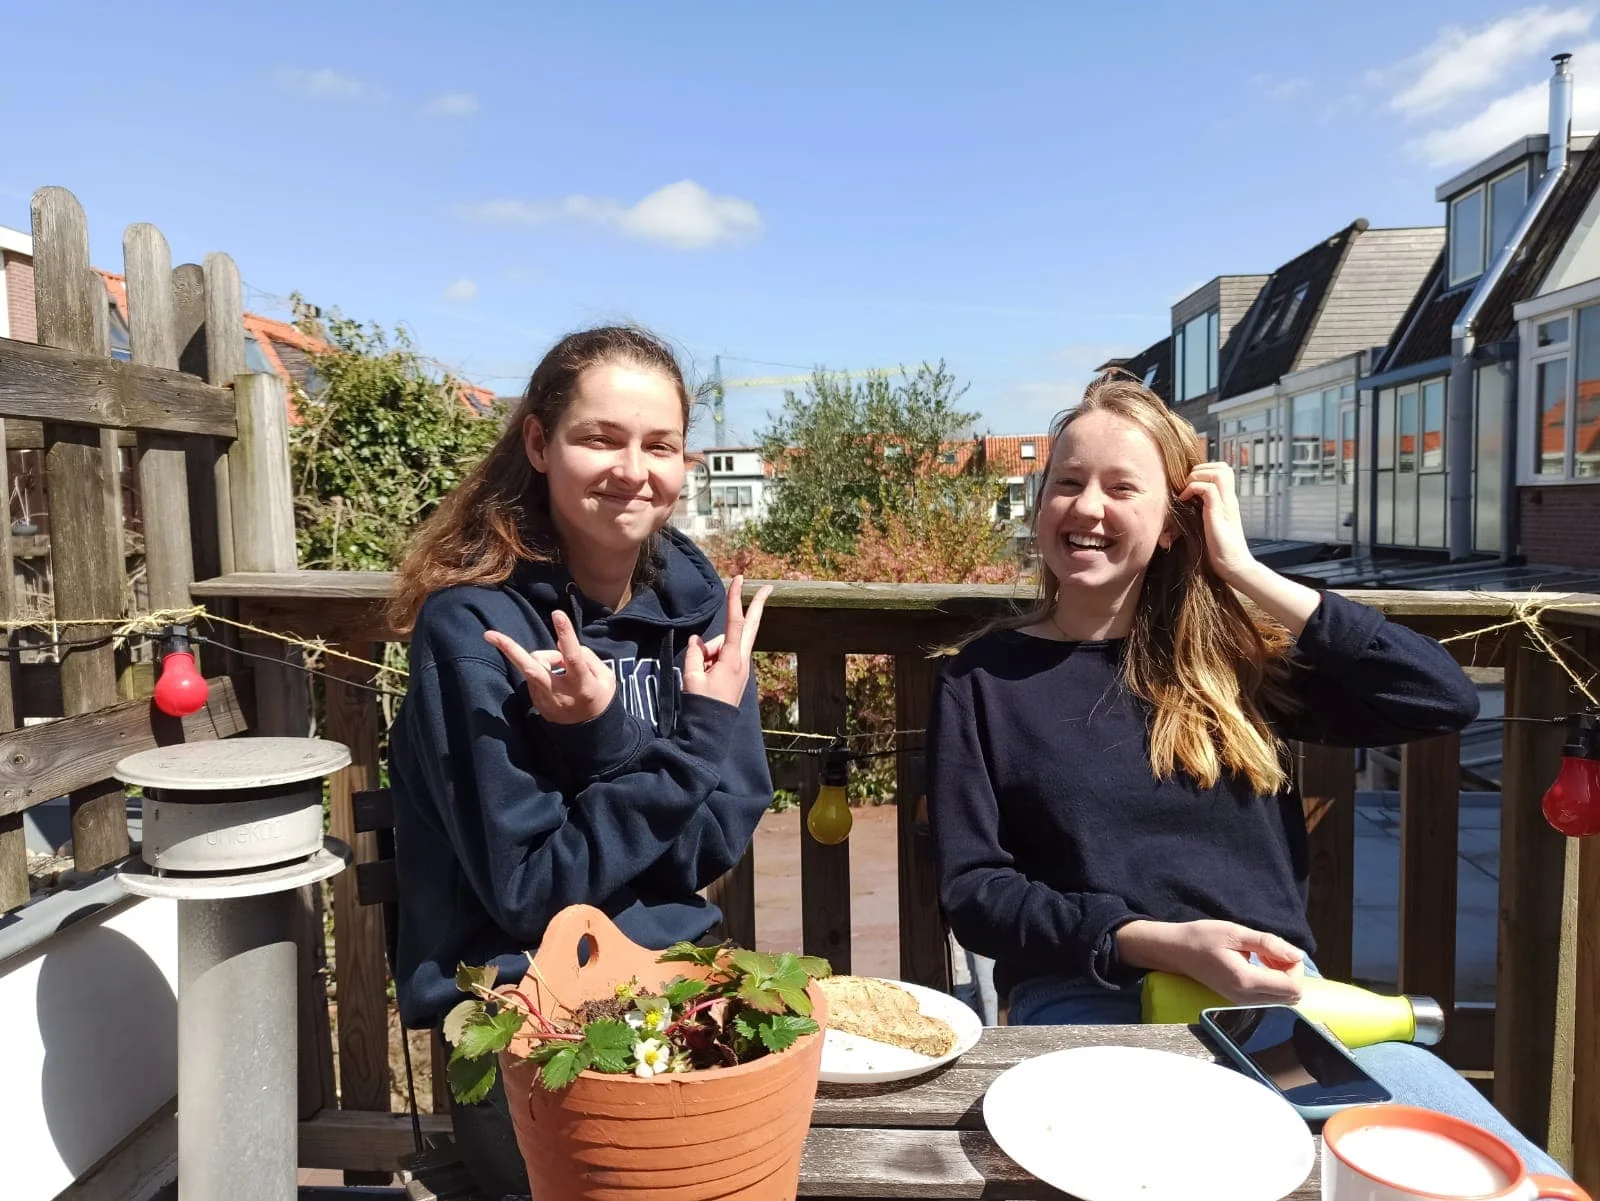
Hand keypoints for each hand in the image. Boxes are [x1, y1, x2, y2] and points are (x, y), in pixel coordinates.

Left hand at [484, 609, 615, 724]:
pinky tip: (555, 678)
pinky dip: (542, 670)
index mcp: (582, 684)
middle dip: (510, 649)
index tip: (557, 614)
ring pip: (532, 666)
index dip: (565, 635)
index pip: (573, 657)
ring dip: (543, 658)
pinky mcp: (535, 702)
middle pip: (532, 668)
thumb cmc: (600, 698)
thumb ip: (587, 658)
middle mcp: (559, 692)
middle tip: (489, 634)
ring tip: (559, 663)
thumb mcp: (606, 678)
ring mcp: (543, 699)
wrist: (589, 734)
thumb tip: (562, 644)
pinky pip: (534, 676)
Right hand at [682, 575, 771, 708]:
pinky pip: (723, 654)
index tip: (739, 580)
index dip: (735, 599)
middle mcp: (741, 660)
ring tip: (702, 675)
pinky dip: (712, 658)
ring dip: (710, 651)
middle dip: (757, 605)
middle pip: (751, 626)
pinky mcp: (737, 672)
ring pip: (724, 643)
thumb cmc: (702, 702)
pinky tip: (706, 675)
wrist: (711, 728)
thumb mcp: (693, 676)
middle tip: (767, 587)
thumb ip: (696, 653)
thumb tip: (698, 640)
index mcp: (732, 659)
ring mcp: (741, 666)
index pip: (735, 622)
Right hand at [1115, 918, 1304, 1004]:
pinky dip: (1272, 981)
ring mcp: (1242, 1002)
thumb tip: (1298, 955)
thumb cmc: (1202, 937)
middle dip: (1291, 972)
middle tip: (1272, 952)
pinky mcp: (1239, 1001)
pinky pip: (1270, 997)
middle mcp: (1246, 998)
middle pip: (1292, 996)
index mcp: (1246, 981)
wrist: (1176, 951)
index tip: (1279, 949)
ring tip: (1264, 956)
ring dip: (1282, 977)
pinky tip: (1257, 964)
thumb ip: (1268, 944)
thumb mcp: (1235, 932)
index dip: (1295, 967)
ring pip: (1282, 998)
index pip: (1292, 987)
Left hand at [1178, 462, 1256, 585]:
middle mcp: (1229, 499)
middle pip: (1223, 467)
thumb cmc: (1219, 550)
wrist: (1234, 566)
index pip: (1223, 470)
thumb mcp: (1208, 525)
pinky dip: (1193, 488)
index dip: (1205, 470)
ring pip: (1218, 472)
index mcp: (1228, 500)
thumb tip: (1184, 503)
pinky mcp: (1219, 513)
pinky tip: (1184, 500)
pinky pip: (1209, 489)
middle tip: (1187, 485)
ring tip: (1186, 491)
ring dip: (1197, 476)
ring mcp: (1226, 505)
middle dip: (1200, 469)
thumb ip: (1202, 512)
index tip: (1190, 484)